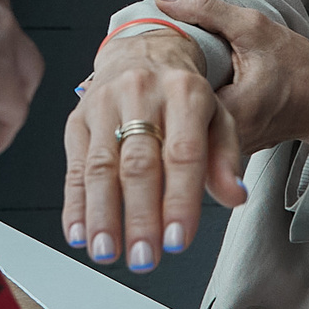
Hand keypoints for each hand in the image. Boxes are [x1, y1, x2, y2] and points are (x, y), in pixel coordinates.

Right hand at [63, 26, 245, 273]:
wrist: (143, 51)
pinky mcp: (77, 119)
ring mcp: (104, 105)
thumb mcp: (218, 117)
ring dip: (102, 215)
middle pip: (138, 163)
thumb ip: (226, 158)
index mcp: (184, 92)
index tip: (178, 239)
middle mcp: (141, 93)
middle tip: (144, 257)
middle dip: (140, 216)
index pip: (182, 153)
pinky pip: (74, 166)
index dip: (180, 200)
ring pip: (100, 166)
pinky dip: (74, 204)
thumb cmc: (183, 95)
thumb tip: (234, 194)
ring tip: (107, 252)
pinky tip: (78, 232)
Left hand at [158, 0, 308, 162]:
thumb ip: (208, 11)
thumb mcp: (255, 28)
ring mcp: (226, 148)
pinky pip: (198, 127)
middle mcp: (226, 139)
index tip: (145, 49)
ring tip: (159, 70)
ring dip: (171, 98)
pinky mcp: (228, 148)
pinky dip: (187, 106)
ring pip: (185, 123)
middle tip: (147, 58)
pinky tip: (180, 87)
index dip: (157, 72)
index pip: (174, 98)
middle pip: (174, 114)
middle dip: (159, 85)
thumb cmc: (298, 66)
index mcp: (231, 111)